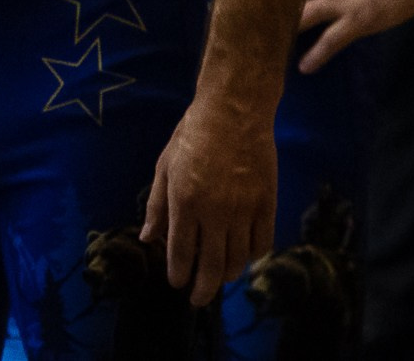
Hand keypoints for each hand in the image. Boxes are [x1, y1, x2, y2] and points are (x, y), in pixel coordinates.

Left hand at [140, 92, 275, 305]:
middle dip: (203, 288)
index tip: (176, 284)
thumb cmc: (192, 136)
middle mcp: (214, 212)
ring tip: (220, 277)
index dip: (178, 273)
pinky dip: (252, 255)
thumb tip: (147, 238)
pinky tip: (244, 256)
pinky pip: (262, 243)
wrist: (233, 113)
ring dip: (228, 273)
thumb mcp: (164, 167)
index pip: (181, 251)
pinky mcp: (266, 205)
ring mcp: (243, 210)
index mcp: (184, 202)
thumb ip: (157, 206)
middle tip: (198, 299)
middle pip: (212, 265)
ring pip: (238, 258)